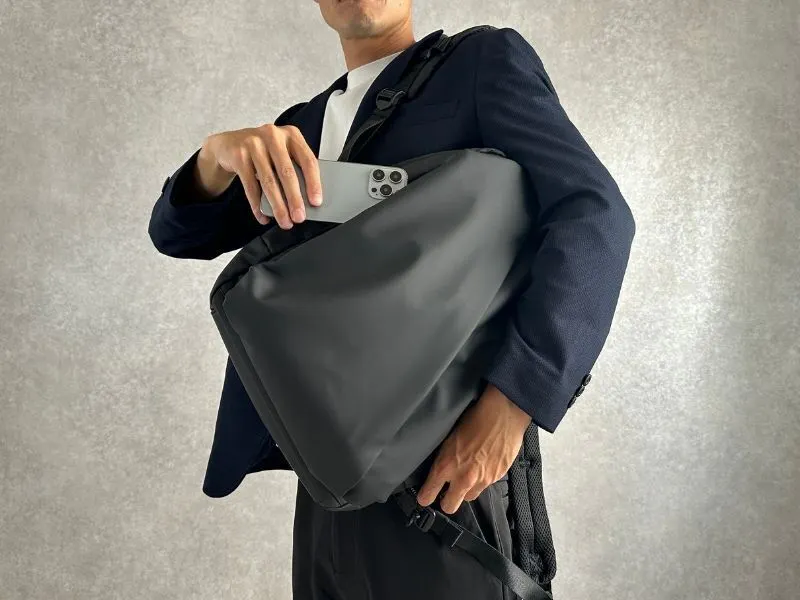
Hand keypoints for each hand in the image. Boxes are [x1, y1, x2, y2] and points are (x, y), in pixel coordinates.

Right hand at [200, 123, 322, 229]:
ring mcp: (254, 144)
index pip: (308, 160)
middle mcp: (273, 136)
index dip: (314, 183)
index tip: (316, 202)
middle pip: (287, 172)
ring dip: (277, 206)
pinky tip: (263, 216)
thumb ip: (295, 169)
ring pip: (269, 181)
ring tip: (284, 221)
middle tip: (299, 217)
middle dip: (295, 199)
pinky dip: (257, 205)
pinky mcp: (239, 155)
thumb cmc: (264, 152)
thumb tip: (306, 201)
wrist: (229, 144)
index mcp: (291, 135)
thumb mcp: (282, 153)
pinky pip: (250, 186)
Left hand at [416, 384, 531, 513]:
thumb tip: (439, 470)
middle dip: (446, 500)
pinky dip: (482, 480)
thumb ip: (444, 459)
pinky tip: (482, 465)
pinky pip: (485, 486)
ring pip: (468, 497)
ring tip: (467, 475)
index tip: (425, 496)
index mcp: (445, 466)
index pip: (428, 494)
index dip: (425, 497)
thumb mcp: (449, 437)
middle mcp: (462, 478)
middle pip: (449, 506)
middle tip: (446, 492)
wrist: (503, 415)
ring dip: (466, 490)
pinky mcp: (496, 478)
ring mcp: (481, 480)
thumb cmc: (476, 419)